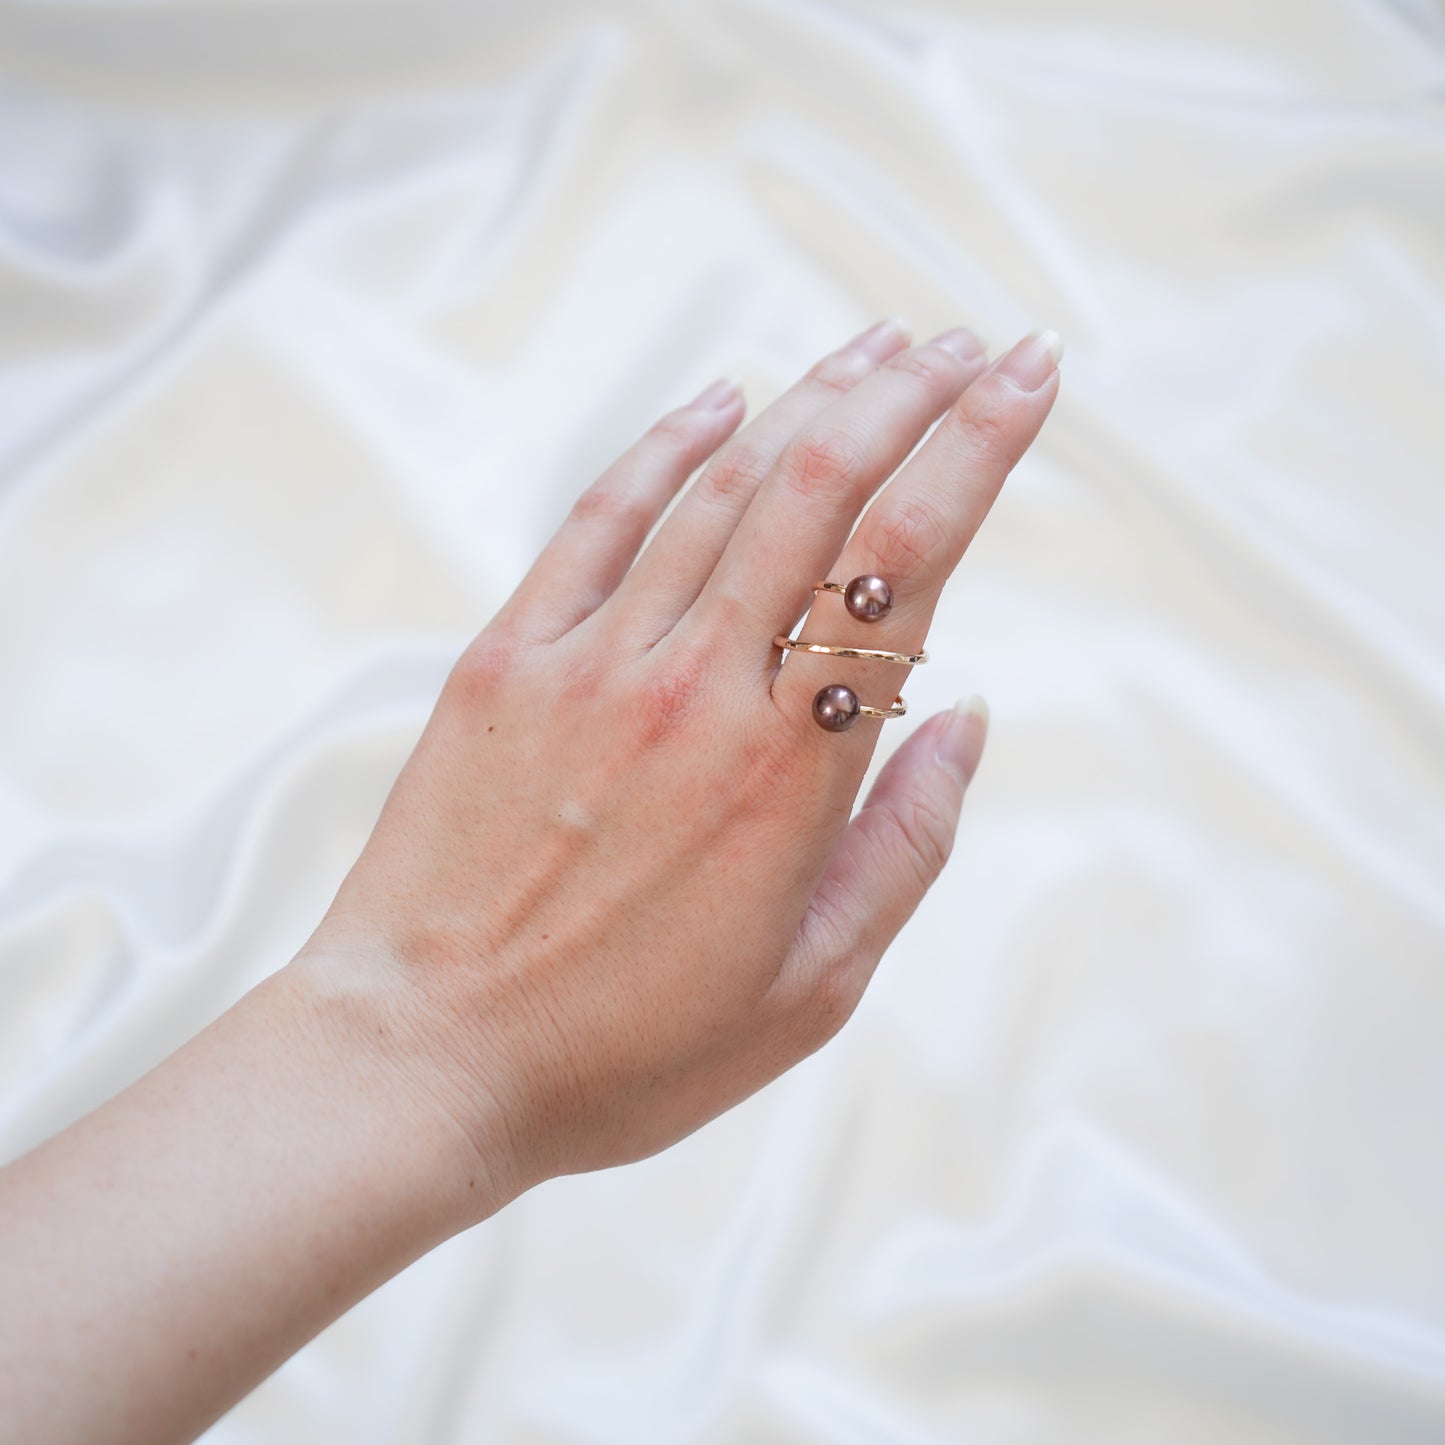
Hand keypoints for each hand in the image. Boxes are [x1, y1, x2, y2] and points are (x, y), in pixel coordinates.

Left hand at [302, 319, 1060, 1211]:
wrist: (421, 1058)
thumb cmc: (626, 1050)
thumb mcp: (810, 990)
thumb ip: (905, 846)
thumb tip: (965, 717)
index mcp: (788, 771)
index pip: (905, 562)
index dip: (976, 448)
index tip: (1030, 377)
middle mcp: (696, 687)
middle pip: (820, 489)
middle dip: (912, 396)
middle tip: (974, 343)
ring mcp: (592, 662)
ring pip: (720, 486)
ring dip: (811, 399)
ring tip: (881, 346)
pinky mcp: (506, 660)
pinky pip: (599, 521)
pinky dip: (667, 444)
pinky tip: (723, 395)